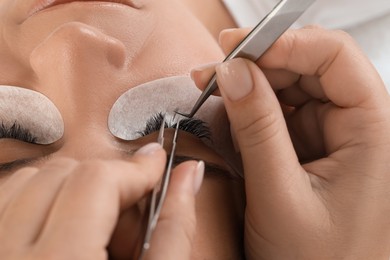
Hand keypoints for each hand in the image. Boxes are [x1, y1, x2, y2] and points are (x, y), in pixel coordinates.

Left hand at [0, 143, 203, 259]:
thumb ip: (175, 230)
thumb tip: (189, 172)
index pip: (95, 181)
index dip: (135, 169)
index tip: (156, 168)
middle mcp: (9, 256)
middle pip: (60, 173)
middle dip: (105, 183)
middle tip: (127, 217)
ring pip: (26, 181)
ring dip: (70, 187)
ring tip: (93, 225)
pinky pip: (4, 200)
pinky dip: (37, 199)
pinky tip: (61, 225)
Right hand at [191, 27, 389, 258]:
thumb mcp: (280, 194)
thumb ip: (256, 129)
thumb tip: (233, 73)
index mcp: (374, 132)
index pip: (335, 57)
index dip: (286, 44)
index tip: (239, 50)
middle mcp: (357, 126)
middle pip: (309, 67)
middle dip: (259, 64)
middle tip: (214, 72)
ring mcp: (331, 135)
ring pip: (291, 88)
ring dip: (251, 87)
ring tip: (215, 94)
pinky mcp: (310, 147)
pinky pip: (280, 113)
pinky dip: (252, 111)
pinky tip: (231, 118)